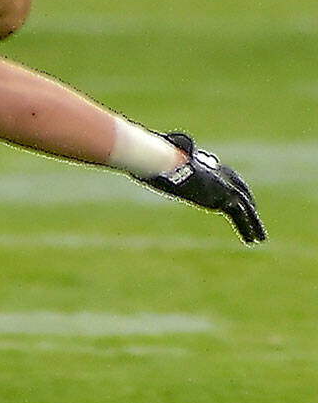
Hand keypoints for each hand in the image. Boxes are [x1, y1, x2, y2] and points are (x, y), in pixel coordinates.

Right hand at [138, 133, 265, 243]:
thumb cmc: (160, 163)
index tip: (238, 202)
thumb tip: (143, 170)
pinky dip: (249, 226)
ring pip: (245, 205)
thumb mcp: (161, 166)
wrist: (168, 163)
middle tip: (253, 217)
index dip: (234, 188)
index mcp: (208, 168)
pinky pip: (241, 214)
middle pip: (240, 190)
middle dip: (248, 204)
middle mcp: (219, 176)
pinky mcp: (224, 196)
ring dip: (253, 222)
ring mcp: (224, 186)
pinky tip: (254, 239)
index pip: (227, 178)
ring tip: (259, 238)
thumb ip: (161, 168)